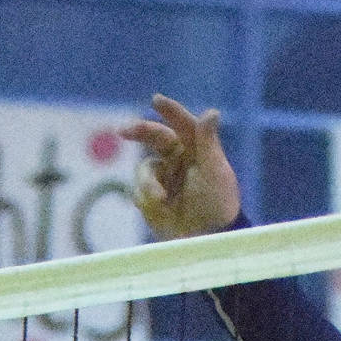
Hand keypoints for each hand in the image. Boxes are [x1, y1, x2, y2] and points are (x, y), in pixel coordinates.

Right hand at [123, 94, 242, 239]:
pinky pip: (138, 192)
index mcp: (195, 149)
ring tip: (159, 200)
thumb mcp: (215, 172)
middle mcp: (177, 159)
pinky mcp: (151, 199)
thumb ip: (208, 142)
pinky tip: (158, 209)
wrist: (206, 240)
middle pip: (153, 137)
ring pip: (143, 169)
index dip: (170, 110)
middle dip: (138, 131)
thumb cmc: (218, 204)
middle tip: (123, 131)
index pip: (182, 124)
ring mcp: (163, 179)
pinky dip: (145, 198)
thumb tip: (212, 111)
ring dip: (148, 183)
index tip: (156, 100)